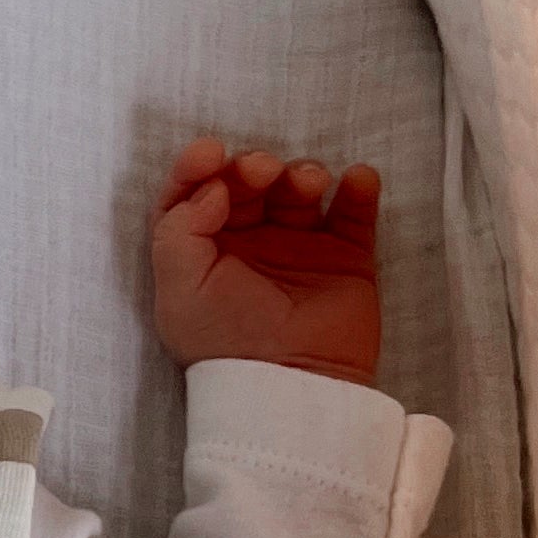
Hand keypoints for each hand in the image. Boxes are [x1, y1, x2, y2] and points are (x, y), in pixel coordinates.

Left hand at [150, 142, 381, 384]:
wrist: (293, 385)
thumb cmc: (227, 342)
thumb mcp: (180, 292)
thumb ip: (178, 231)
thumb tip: (210, 189)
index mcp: (204, 253)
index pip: (194, 196)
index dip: (197, 167)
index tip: (211, 152)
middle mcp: (250, 246)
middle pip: (248, 185)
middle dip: (252, 166)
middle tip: (262, 170)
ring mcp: (301, 249)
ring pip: (299, 190)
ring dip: (302, 173)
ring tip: (306, 183)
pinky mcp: (346, 258)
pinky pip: (354, 211)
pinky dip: (359, 188)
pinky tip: (357, 180)